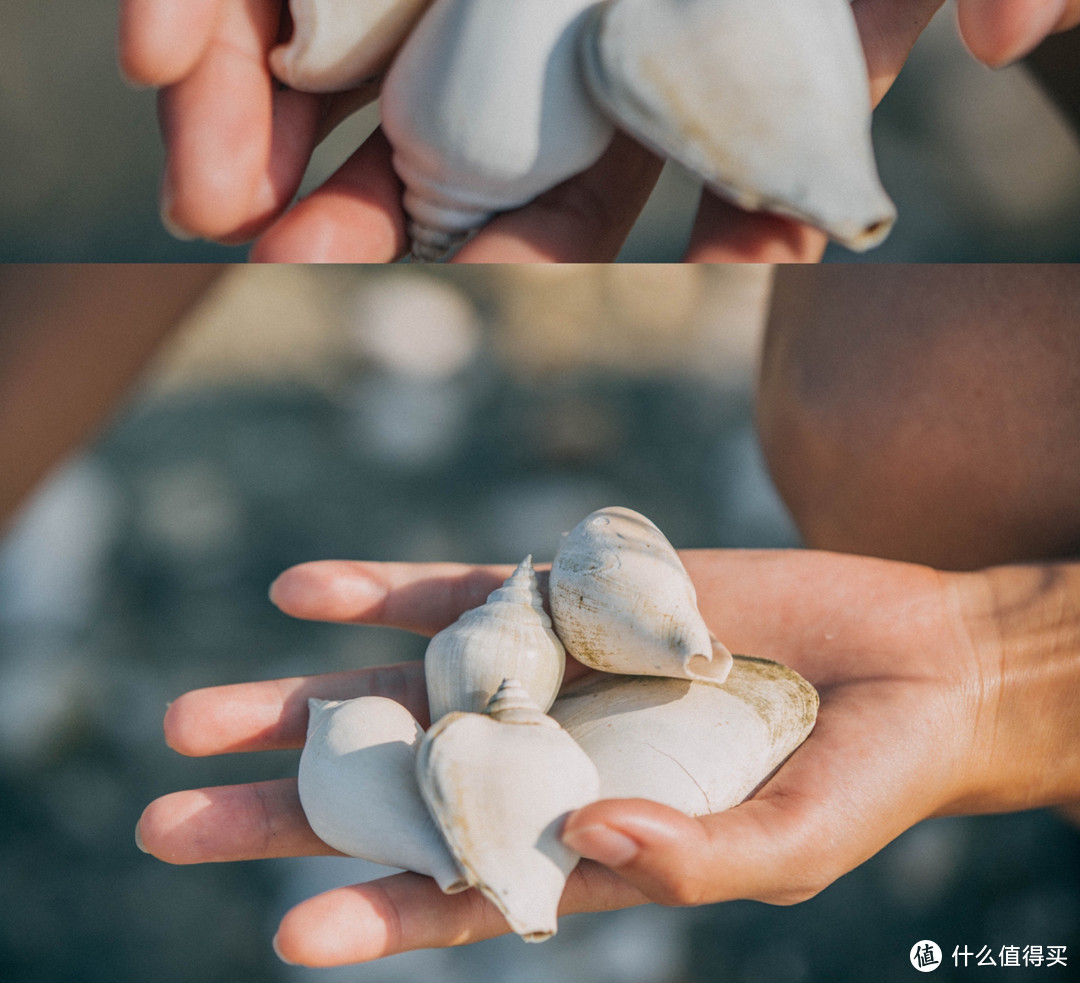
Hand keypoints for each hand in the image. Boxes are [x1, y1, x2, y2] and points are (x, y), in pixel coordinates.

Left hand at [137, 549, 1074, 967]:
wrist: (909, 662)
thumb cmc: (860, 779)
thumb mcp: (788, 846)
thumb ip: (693, 856)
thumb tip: (590, 830)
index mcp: (584, 841)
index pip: (458, 891)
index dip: (380, 916)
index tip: (291, 938)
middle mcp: (545, 758)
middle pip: (391, 790)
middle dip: (280, 809)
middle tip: (161, 823)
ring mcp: (548, 672)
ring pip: (398, 687)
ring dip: (297, 699)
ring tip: (187, 718)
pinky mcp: (570, 594)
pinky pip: (457, 589)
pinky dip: (381, 589)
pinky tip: (299, 591)